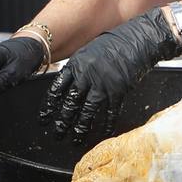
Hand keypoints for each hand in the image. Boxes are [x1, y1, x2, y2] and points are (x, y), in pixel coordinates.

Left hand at [44, 9, 181, 140]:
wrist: (137, 40)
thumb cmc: (113, 43)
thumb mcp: (88, 51)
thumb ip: (78, 68)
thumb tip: (68, 84)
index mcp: (77, 65)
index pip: (57, 89)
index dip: (49, 105)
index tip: (44, 117)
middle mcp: (87, 77)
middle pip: (71, 104)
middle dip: (63, 122)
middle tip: (57, 134)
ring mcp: (103, 86)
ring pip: (88, 112)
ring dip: (81, 128)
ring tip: (75, 141)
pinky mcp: (118, 92)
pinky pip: (110, 113)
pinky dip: (107, 125)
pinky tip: (103, 134)